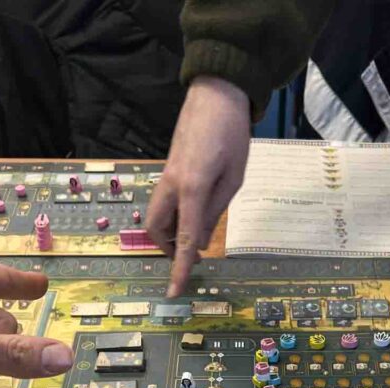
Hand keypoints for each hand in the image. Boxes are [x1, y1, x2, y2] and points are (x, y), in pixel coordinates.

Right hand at [146, 76, 250, 296]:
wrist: (215, 93)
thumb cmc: (232, 134)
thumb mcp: (233, 180)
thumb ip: (215, 213)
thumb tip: (199, 242)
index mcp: (192, 189)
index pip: (184, 239)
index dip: (180, 268)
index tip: (175, 292)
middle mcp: (171, 185)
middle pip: (156, 230)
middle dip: (170, 249)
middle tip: (193, 255)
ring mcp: (166, 176)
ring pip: (156, 217)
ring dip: (171, 233)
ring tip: (197, 234)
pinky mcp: (168, 170)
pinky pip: (164, 202)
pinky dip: (174, 216)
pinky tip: (195, 212)